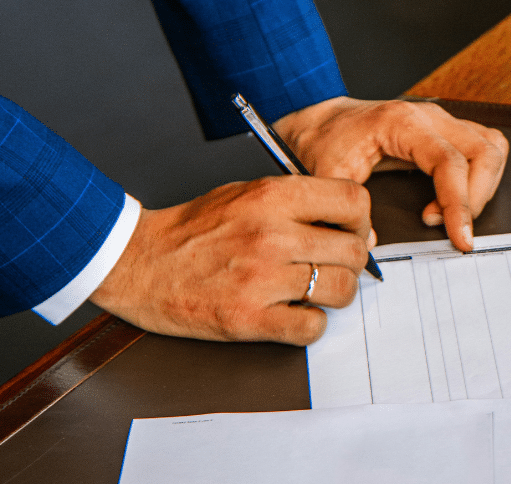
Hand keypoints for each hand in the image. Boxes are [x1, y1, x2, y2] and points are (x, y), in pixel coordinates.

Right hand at [90, 176, 373, 344]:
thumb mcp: (247, 193)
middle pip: (353, 251)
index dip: (362, 220)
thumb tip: (354, 228)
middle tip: (335, 266)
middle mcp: (271, 234)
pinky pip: (311, 328)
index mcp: (272, 197)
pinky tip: (294, 313)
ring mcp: (260, 278)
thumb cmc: (193, 229)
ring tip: (314, 291)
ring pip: (341, 290)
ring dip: (336, 294)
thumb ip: (299, 203)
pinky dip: (311, 324)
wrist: (136, 262)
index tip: (352, 232)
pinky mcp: (247, 318)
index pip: (353, 201)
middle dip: (353, 261)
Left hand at [272, 97, 508, 251]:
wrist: (321, 122)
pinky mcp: (445, 130)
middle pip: (484, 151)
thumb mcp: (326, 175)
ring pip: (492, 146)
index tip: (460, 237)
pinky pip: (484, 146)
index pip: (450, 161)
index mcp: (402, 123)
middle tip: (453, 230)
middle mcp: (429, 116)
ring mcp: (441, 120)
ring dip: (483, 186)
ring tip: (451, 215)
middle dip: (476, 198)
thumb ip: (346, 209)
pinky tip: (452, 200)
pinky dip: (480, 176)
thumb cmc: (325, 142)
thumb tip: (372, 243)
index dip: (460, 203)